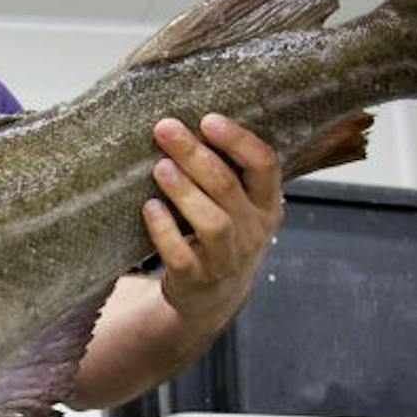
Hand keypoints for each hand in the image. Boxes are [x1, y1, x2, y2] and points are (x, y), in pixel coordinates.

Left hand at [140, 114, 282, 334]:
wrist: (213, 297)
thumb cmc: (222, 236)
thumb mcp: (239, 206)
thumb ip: (226, 171)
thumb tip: (186, 122)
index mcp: (267, 204)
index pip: (265, 165)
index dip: (238, 140)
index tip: (208, 119)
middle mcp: (253, 231)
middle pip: (228, 187)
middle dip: (195, 155)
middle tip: (165, 130)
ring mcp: (227, 258)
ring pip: (212, 222)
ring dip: (184, 192)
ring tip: (160, 168)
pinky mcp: (197, 279)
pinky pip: (181, 255)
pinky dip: (164, 231)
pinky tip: (150, 208)